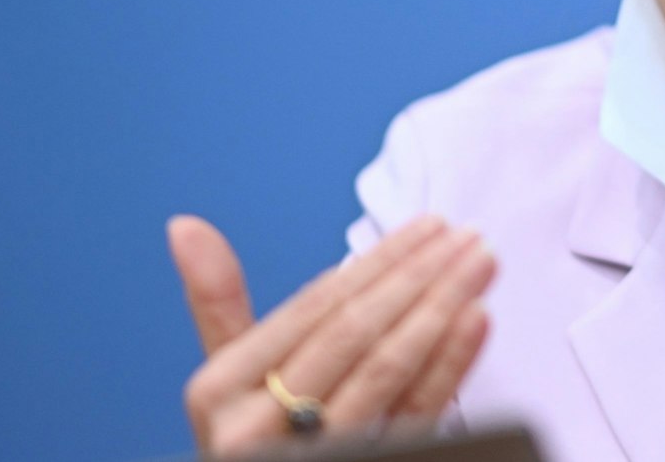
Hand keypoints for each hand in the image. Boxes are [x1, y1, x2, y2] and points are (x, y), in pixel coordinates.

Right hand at [168, 212, 493, 454]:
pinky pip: (414, 414)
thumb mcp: (224, 382)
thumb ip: (216, 303)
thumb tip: (184, 225)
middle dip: (417, 276)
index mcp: (221, 390)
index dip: (376, 263)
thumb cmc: (254, 439)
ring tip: (480, 266)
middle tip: (469, 237)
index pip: (313, 309)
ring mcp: (315, 454)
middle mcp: (259, 426)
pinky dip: (449, 363)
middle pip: (353, 334)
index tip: (428, 227)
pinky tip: (476, 322)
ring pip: (386, 370)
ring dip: (440, 307)